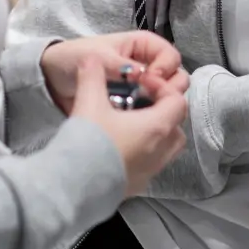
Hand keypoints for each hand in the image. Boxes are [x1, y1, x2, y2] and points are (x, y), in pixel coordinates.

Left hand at [42, 33, 185, 115]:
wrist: (51, 79)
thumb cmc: (73, 58)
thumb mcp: (96, 57)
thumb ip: (120, 65)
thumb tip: (144, 75)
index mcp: (142, 46)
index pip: (170, 56)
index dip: (165, 68)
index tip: (151, 81)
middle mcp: (147, 65)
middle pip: (175, 77)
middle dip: (169, 89)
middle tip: (153, 100)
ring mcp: (142, 87)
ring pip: (166, 97)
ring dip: (161, 105)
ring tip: (145, 113)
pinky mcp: (134, 105)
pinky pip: (151, 112)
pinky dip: (149, 117)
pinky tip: (139, 123)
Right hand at [68, 55, 188, 198]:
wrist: (72, 188)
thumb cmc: (88, 144)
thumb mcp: (88, 103)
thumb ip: (92, 77)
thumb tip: (91, 60)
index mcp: (156, 127)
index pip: (177, 101)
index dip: (162, 87)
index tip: (142, 83)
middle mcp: (160, 151)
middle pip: (177, 125)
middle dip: (164, 110)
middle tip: (140, 102)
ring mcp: (151, 171)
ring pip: (169, 147)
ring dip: (158, 133)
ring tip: (134, 124)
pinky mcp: (138, 185)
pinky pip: (153, 164)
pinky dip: (147, 152)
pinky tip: (123, 146)